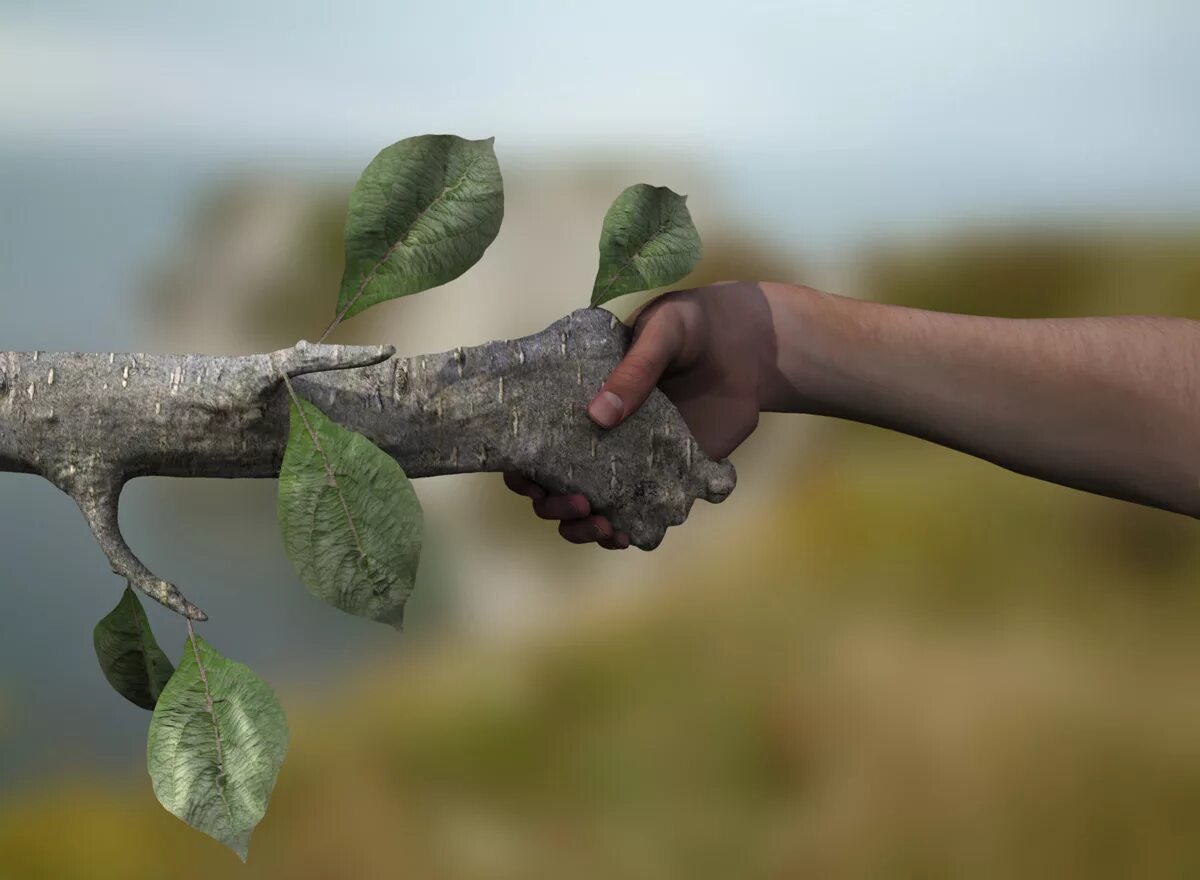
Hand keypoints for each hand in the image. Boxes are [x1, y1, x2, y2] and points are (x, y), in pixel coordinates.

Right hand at [504, 281, 779, 547]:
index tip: (529, 476)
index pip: (533, 438)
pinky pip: (638, 513)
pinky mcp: (666, 476)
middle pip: (552, 485)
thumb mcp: (662, 331)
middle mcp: (596, 435)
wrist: (747, 347)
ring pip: (589, 508)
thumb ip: (634, 369)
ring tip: (602, 525)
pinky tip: (627, 534)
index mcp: (578, 398)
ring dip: (583, 527)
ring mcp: (629, 460)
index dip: (521, 464)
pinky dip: (626, 531)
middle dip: (552, 504)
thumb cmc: (692, 327)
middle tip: (577, 501)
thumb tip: (598, 416)